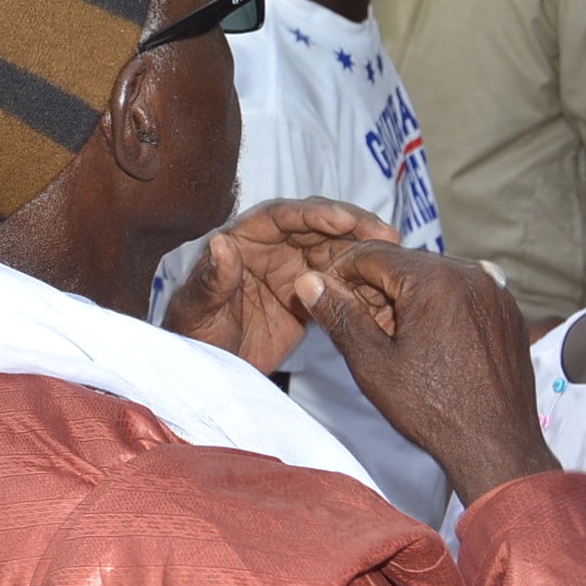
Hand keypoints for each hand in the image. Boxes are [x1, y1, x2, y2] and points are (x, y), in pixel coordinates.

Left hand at [164, 198, 399, 374]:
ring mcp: (291, 270)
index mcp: (242, 239)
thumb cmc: (190, 334)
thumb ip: (211, 280)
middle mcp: (270, 247)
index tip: (345, 219)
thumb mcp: (196, 311)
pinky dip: (360, 285)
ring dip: (363, 254)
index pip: (281, 216)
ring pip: (334, 252)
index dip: (315, 214)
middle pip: (317, 227)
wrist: (205, 371)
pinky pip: (338, 283)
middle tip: (387, 236)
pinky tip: (385, 291)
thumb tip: (221, 243)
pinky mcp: (307, 296)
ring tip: (395, 260)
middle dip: (353, 226)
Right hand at [295, 243, 558, 506]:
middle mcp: (470, 273)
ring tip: (397, 338)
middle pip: (404, 262)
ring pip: (433, 275)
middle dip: (376, 287)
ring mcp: (495, 290)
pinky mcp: (508, 309)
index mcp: (435, 280)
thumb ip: (339, 315)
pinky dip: (440, 304)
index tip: (330, 300)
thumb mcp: (372, 363)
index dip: (341, 273)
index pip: (372, 253)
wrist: (496, 446)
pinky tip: (431, 340)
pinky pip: (463, 290)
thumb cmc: (433, 409)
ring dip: (407, 296)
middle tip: (363, 327)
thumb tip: (308, 281)